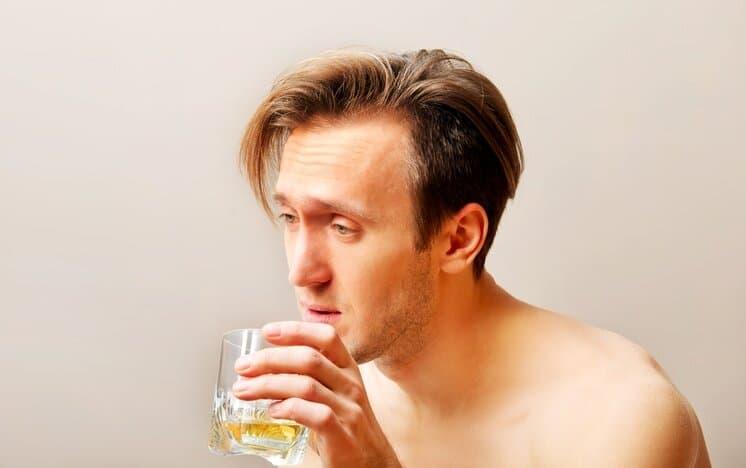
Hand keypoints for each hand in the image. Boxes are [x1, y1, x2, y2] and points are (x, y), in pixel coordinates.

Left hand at [232, 321, 401, 467]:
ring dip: (268, 385)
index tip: (267, 331)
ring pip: (306, 386)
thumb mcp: (334, 393)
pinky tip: (272, 412)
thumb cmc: (346, 425)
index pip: (326, 337)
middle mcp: (350, 384)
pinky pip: (315, 415)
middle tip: (243, 366)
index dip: (296, 330)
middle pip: (309, 359)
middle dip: (270, 359)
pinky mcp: (343, 435)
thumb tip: (264, 367)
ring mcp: (349, 409)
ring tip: (244, 390)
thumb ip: (309, 377)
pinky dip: (289, 409)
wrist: (373, 462)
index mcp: (347, 369)